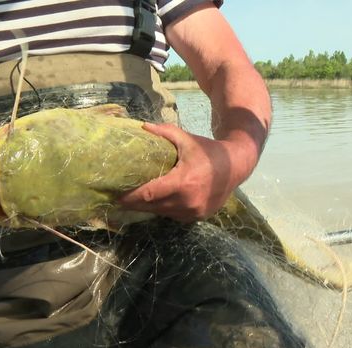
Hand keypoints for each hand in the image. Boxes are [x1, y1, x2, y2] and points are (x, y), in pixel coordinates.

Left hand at [119, 122, 253, 222]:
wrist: (236, 166)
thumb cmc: (209, 151)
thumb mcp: (187, 139)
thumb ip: (164, 132)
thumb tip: (141, 127)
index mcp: (183, 182)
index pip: (149, 194)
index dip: (131, 197)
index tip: (115, 196)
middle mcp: (188, 202)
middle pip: (153, 207)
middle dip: (136, 204)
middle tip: (119, 198)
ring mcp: (194, 212)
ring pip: (163, 213)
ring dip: (150, 207)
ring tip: (135, 200)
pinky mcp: (198, 217)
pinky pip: (174, 215)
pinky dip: (165, 208)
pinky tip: (158, 201)